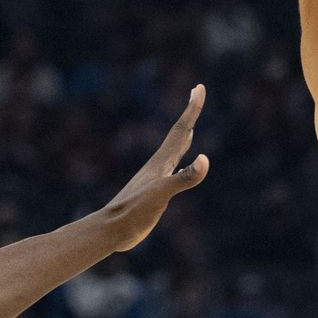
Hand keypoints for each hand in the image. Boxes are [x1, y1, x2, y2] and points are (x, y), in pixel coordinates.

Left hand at [96, 86, 209, 251]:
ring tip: (190, 127)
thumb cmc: (135, 211)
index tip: (199, 87)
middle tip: (197, 94)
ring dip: (184, 137)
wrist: (112, 230)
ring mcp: (157, 178)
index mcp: (162, 161)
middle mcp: (160, 165)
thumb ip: (184, 177)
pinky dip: (181, 162)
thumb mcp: (162, 193)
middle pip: (178, 134)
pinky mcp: (155, 192)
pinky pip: (172, 170)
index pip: (181, 130)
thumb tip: (205, 160)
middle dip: (189, 115)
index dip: (192, 109)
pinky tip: (181, 166)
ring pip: (174, 151)